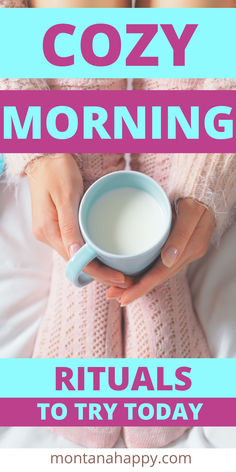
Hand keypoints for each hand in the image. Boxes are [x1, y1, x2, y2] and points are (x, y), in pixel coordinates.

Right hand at [28, 154, 130, 287]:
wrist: (45, 154)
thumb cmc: (57, 169)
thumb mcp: (66, 195)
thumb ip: (70, 225)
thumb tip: (77, 254)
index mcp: (48, 230)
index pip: (76, 261)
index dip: (100, 273)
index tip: (121, 278)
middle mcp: (48, 235)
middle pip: (77, 263)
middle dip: (101, 273)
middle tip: (126, 279)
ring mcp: (51, 231)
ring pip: (77, 256)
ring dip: (97, 266)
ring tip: (119, 271)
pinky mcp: (57, 225)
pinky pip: (75, 245)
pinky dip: (91, 253)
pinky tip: (105, 255)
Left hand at [106, 198, 215, 304]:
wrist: (204, 193)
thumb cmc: (196, 199)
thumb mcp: (191, 213)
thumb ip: (181, 235)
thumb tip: (168, 259)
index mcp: (190, 249)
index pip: (162, 273)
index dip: (142, 286)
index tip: (124, 297)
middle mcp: (185, 255)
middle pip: (157, 277)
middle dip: (135, 289)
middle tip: (112, 295)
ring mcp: (180, 253)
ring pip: (156, 273)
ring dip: (137, 283)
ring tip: (116, 291)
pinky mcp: (175, 249)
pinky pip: (158, 265)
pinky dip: (144, 272)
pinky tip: (131, 276)